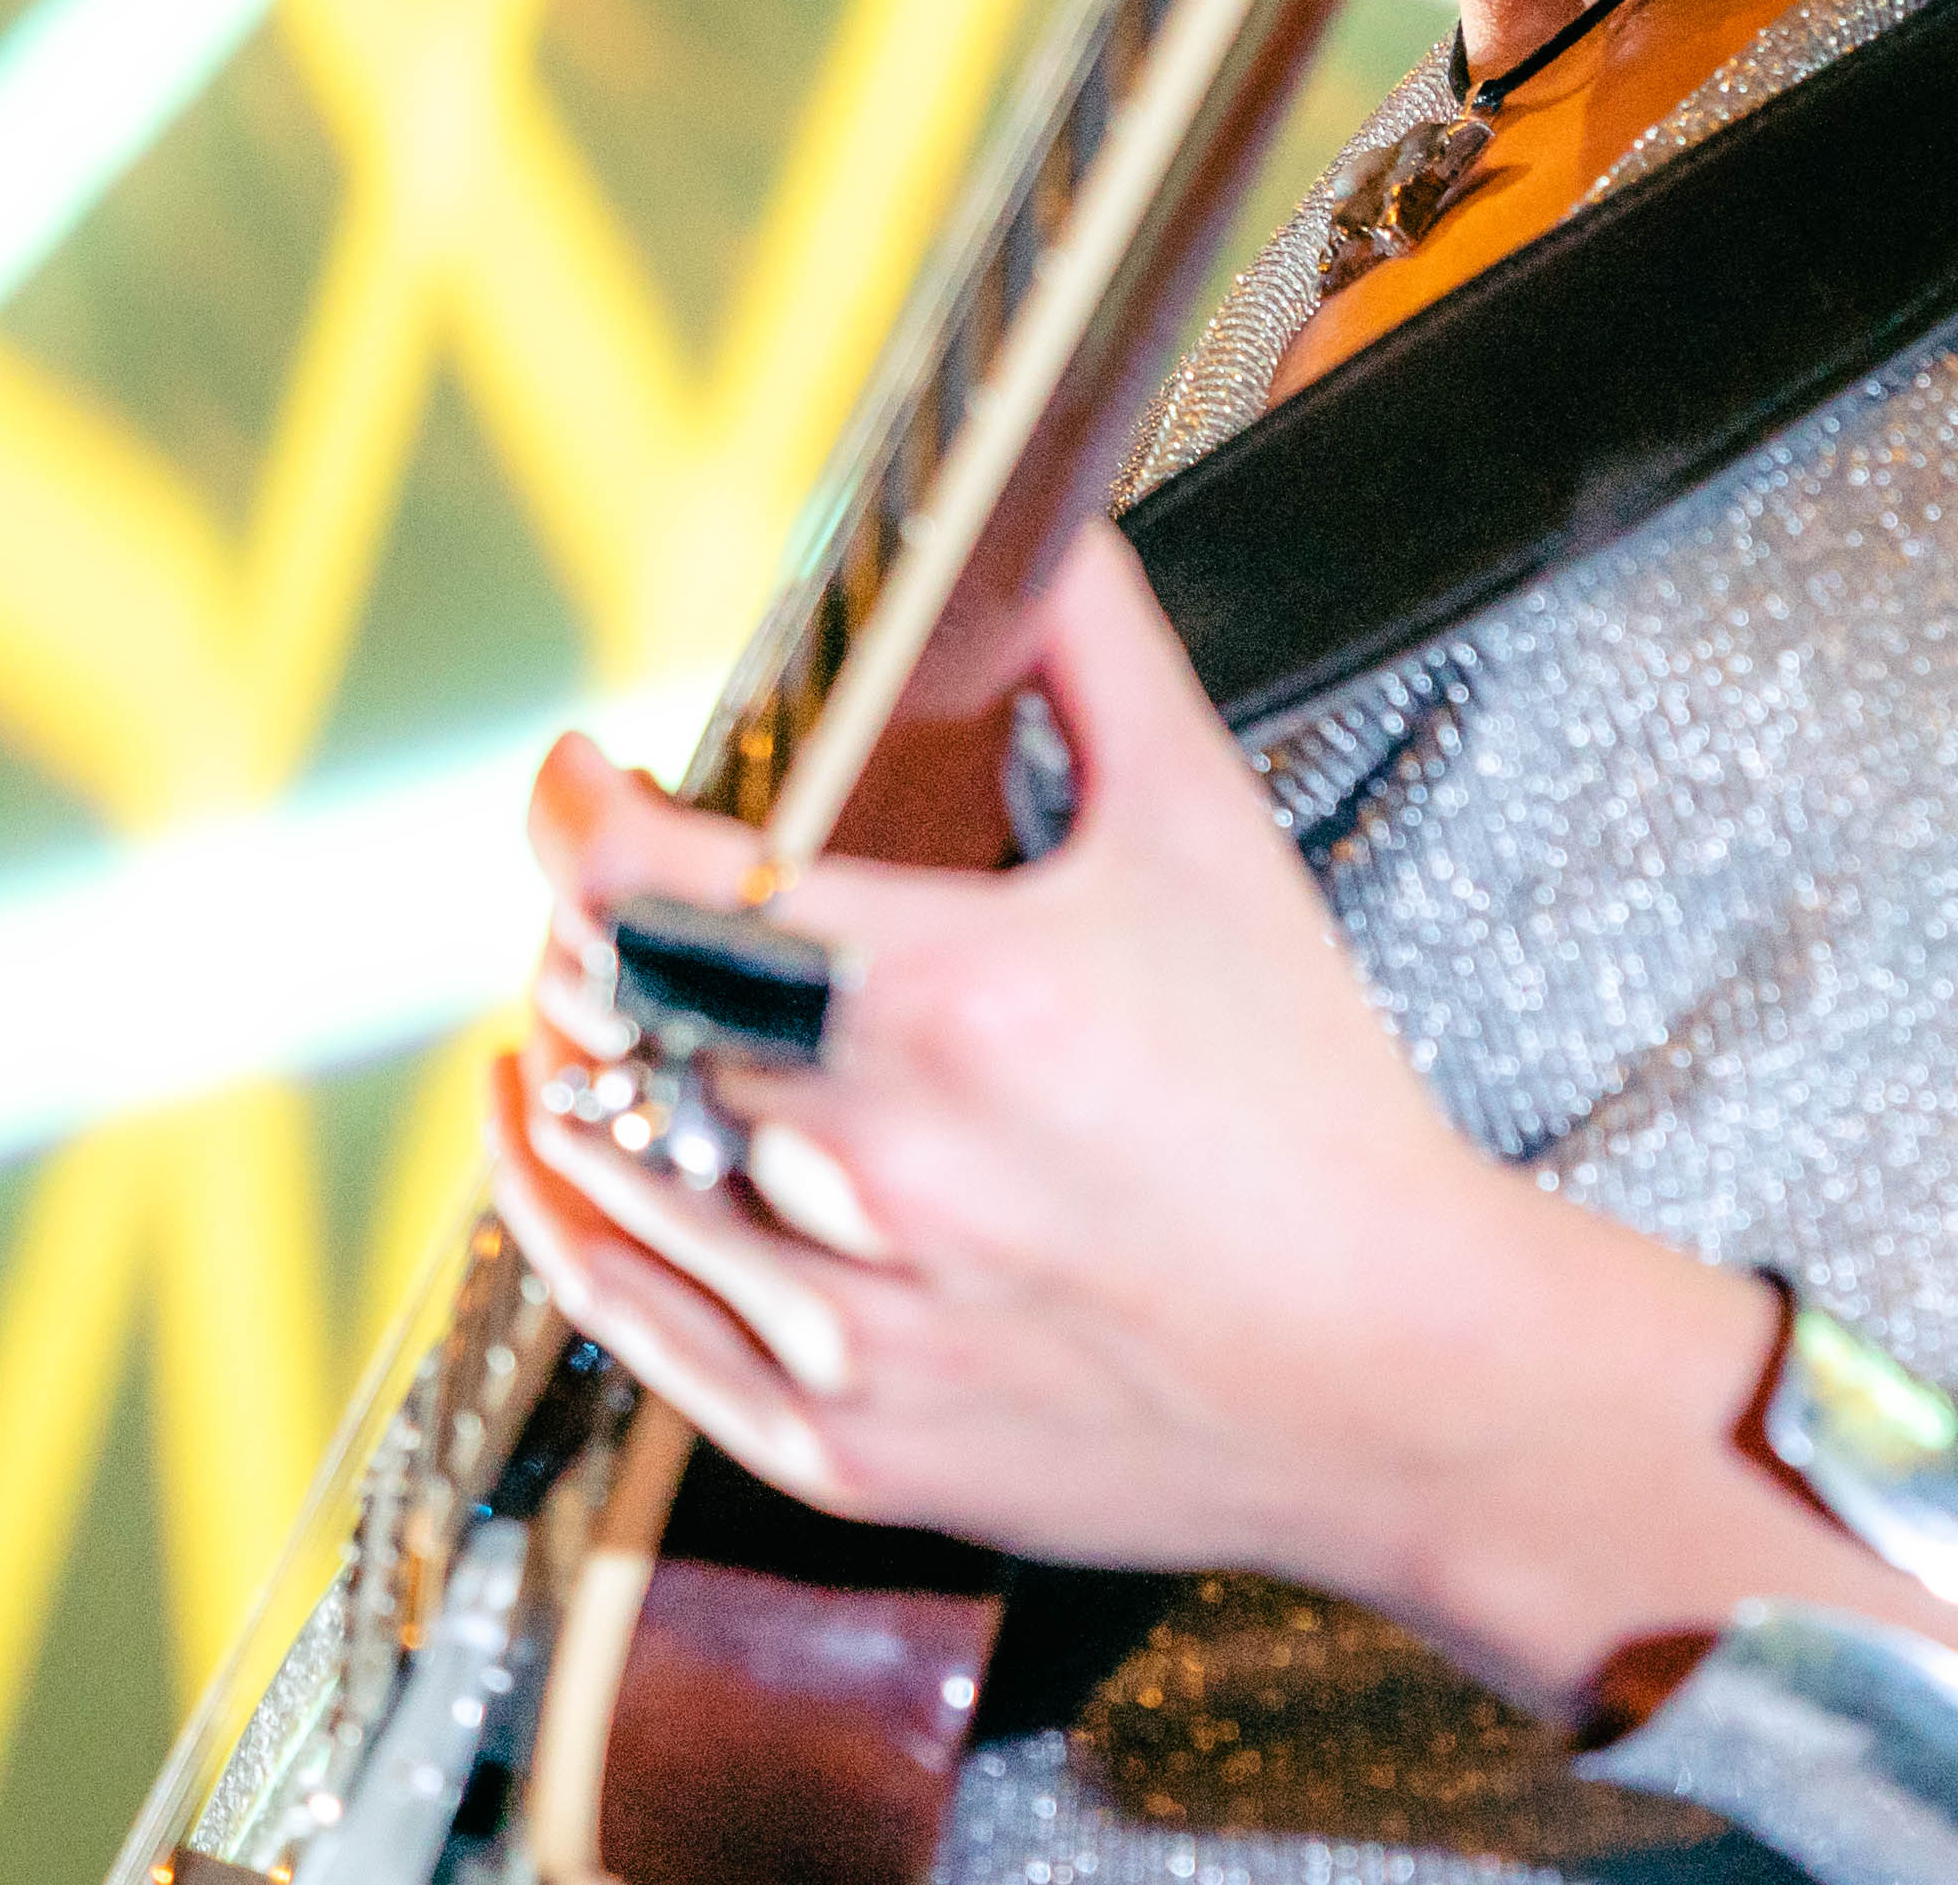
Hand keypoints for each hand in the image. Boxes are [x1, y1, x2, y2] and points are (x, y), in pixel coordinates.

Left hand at [487, 530, 1766, 1669]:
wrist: (1401, 1372)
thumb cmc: (1312, 1105)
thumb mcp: (1209, 836)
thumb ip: (1092, 651)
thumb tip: (1028, 513)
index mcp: (953, 1000)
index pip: (655, 889)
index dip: (577, 817)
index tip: (575, 775)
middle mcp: (878, 1166)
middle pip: (617, 1016)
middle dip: (586, 930)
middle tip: (609, 887)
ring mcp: (851, 1322)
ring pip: (601, 1162)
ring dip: (567, 1062)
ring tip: (586, 1001)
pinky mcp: (844, 1443)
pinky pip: (630, 1325)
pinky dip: (564, 1219)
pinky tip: (556, 1147)